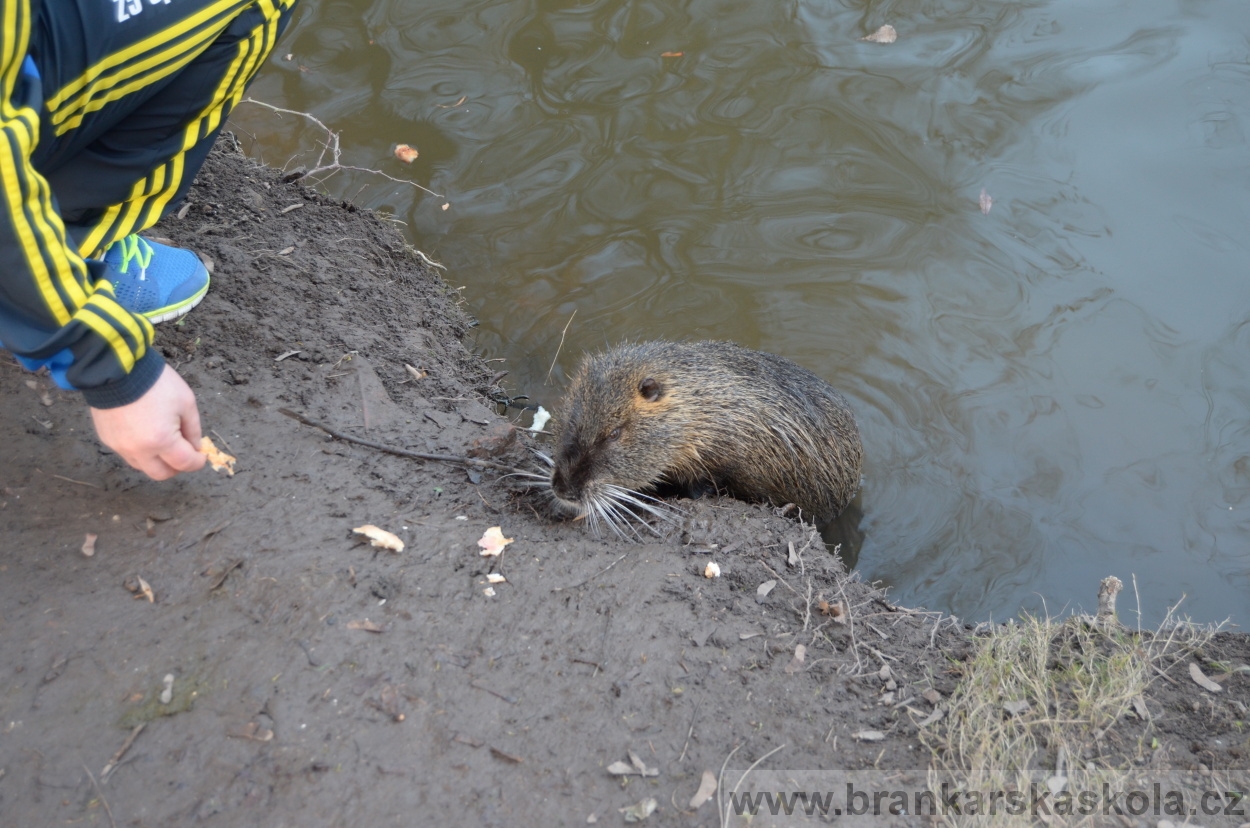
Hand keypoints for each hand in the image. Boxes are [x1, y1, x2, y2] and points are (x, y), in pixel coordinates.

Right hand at [89, 364, 207, 479]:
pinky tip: (146, 433)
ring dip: (157, 460)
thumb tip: (194, 447)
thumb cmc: (156, 383)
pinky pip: (128, 454)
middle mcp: (138, 450)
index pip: (184, 464)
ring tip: (164, 442)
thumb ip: (193, 430)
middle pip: (161, 474)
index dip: (197, 462)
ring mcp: (120, 446)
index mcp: (161, 441)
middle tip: (183, 453)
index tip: (202, 456)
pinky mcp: (107, 439)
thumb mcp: (186, 403)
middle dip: (176, 467)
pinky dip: (140, 451)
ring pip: (143, 466)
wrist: (117, 369)